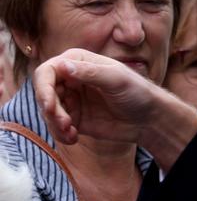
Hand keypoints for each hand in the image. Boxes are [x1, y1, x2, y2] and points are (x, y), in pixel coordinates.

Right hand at [33, 49, 196, 170]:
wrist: (149, 119)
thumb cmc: (137, 92)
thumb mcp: (117, 79)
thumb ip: (90, 73)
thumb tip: (62, 66)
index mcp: (79, 62)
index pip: (47, 71)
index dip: (43, 87)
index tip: (50, 105)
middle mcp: (71, 79)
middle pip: (43, 92)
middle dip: (49, 110)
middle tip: (64, 123)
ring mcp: (72, 99)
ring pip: (48, 112)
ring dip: (54, 124)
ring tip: (70, 132)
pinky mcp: (74, 118)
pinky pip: (56, 126)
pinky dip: (60, 133)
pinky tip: (73, 138)